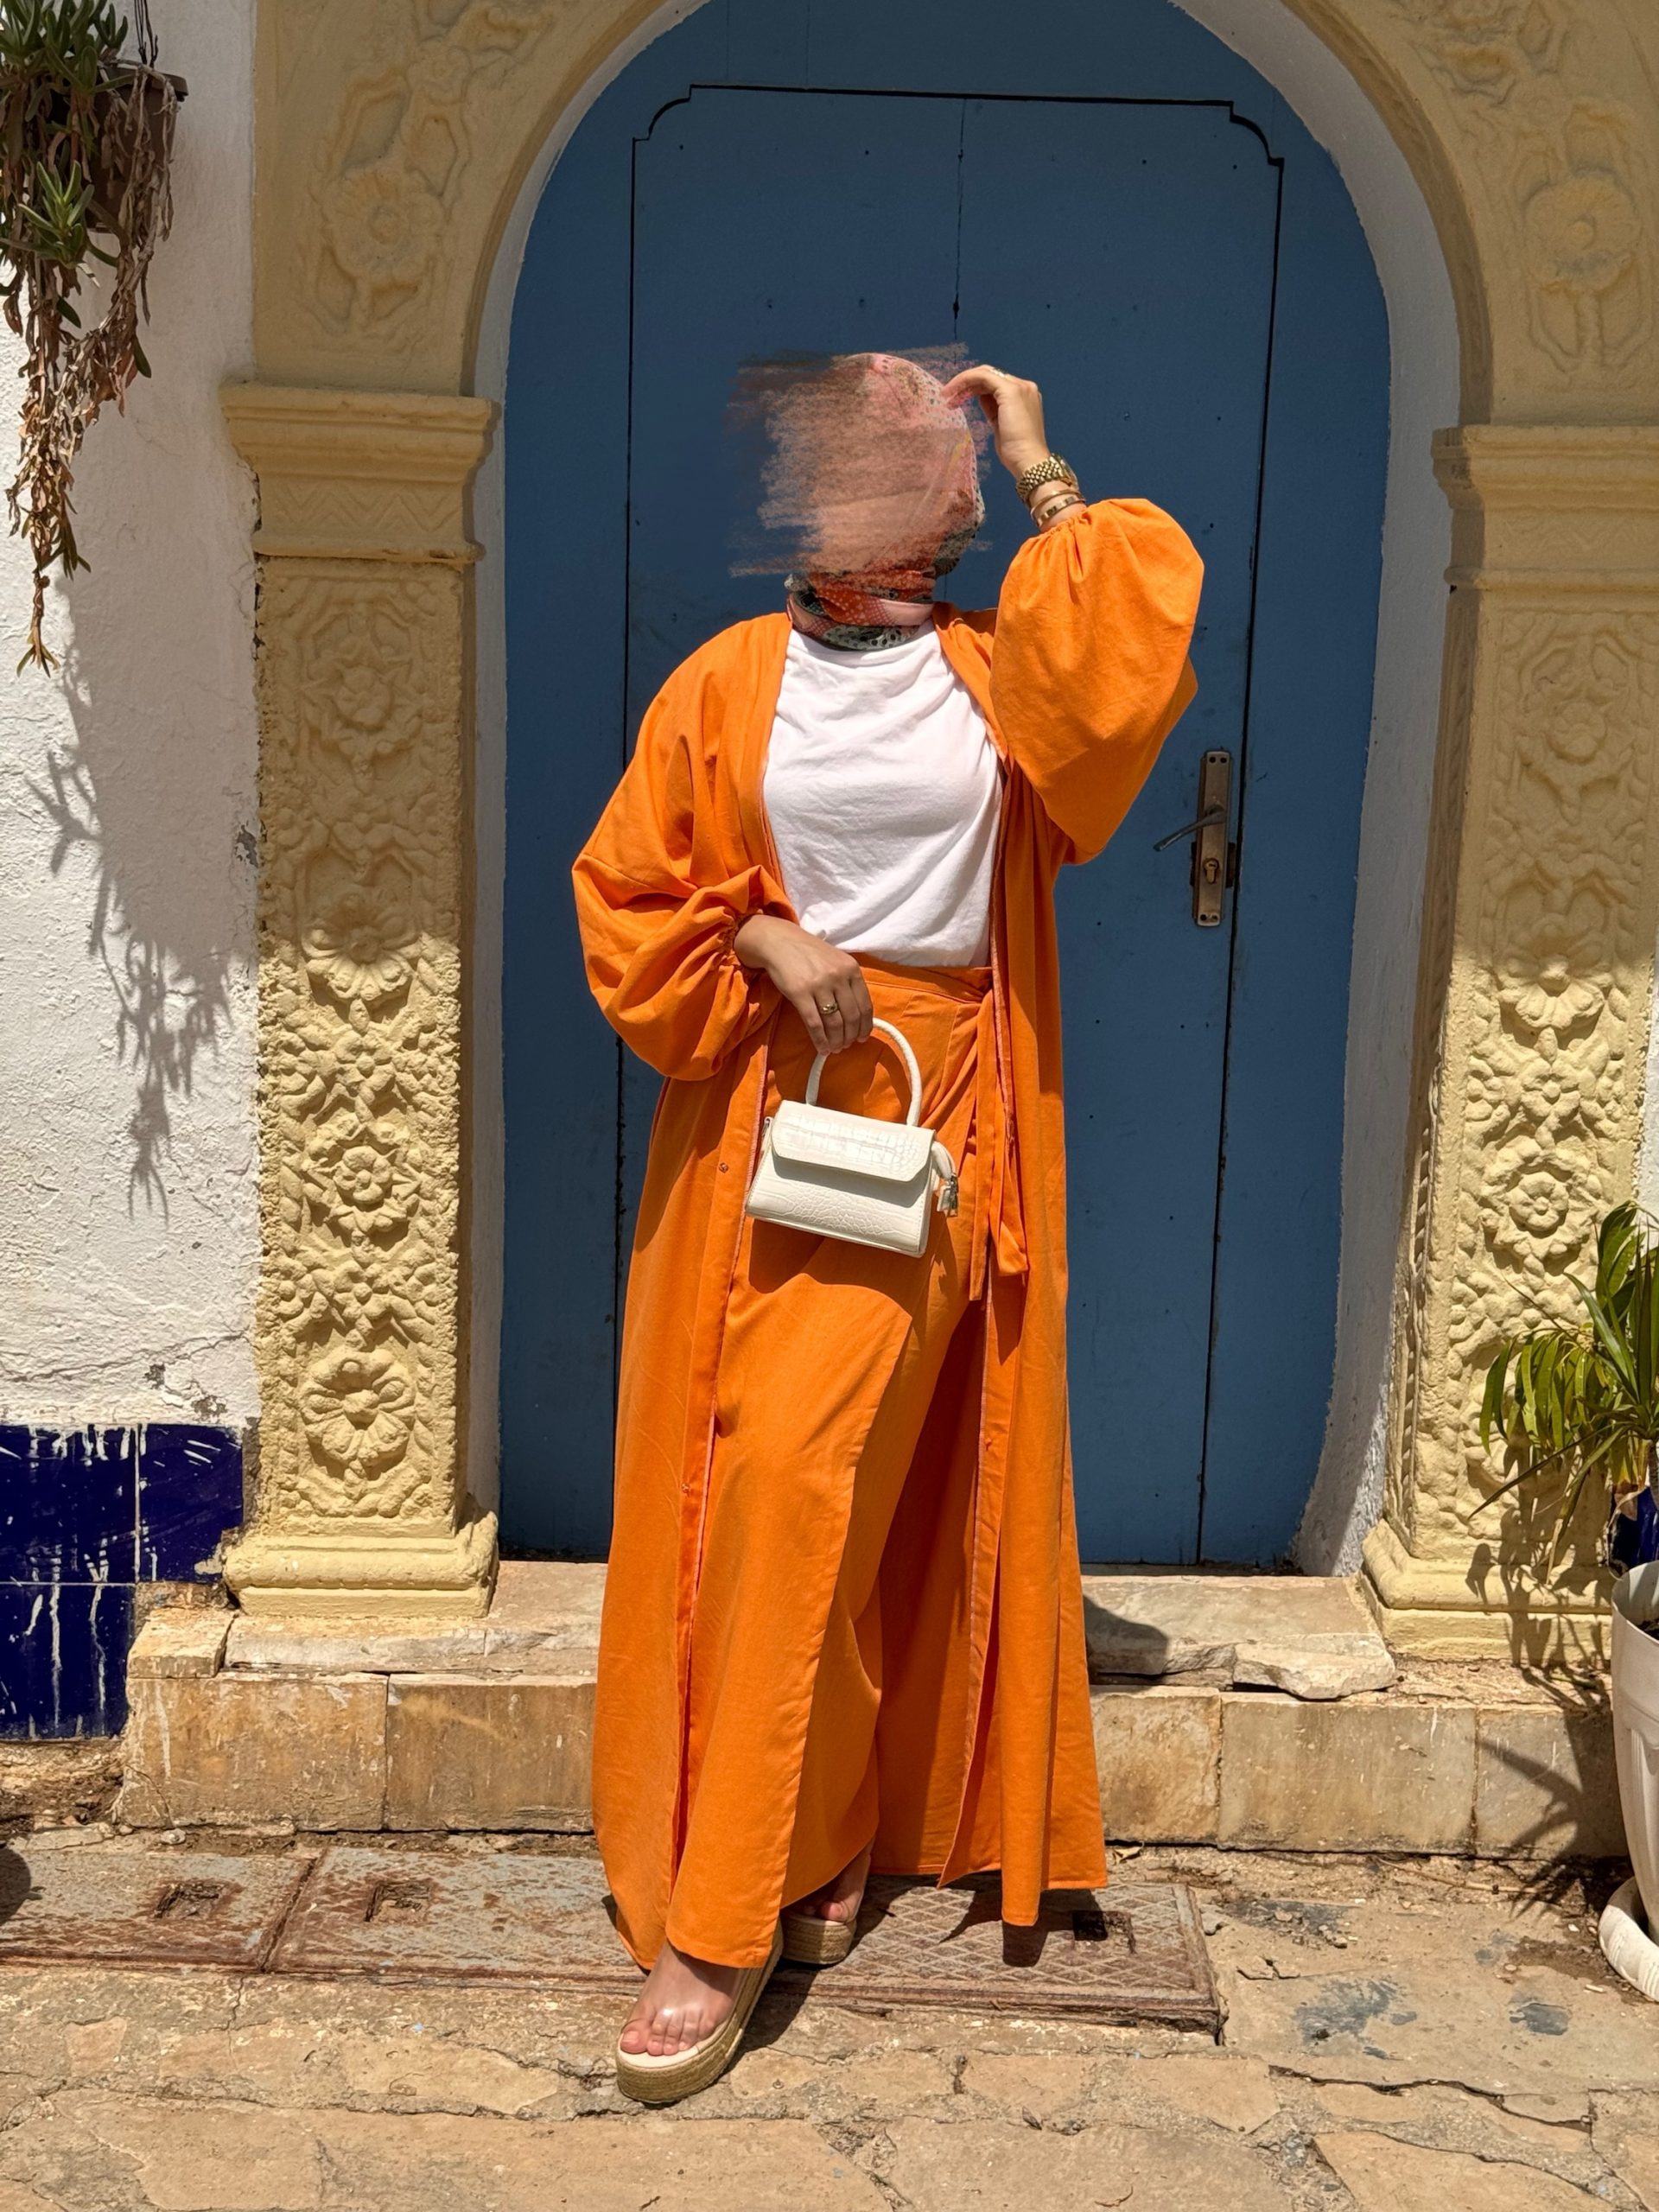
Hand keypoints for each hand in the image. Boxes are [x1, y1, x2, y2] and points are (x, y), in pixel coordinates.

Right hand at [733, 914, 873, 1054]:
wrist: (780, 942)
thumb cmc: (809, 954)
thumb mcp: (836, 961)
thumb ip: (848, 982)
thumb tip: (857, 1015)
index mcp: (851, 968)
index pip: (865, 1004)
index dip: (865, 1026)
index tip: (862, 1037)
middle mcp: (838, 976)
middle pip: (851, 1016)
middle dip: (851, 1036)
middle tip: (846, 1045)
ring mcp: (819, 985)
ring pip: (834, 1023)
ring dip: (837, 1041)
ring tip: (835, 1048)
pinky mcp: (800, 994)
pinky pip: (815, 1024)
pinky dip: (821, 1040)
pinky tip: (822, 1048)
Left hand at [939, 365, 1049, 483]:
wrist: (1028, 461)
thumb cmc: (1016, 452)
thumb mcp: (1000, 426)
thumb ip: (993, 409)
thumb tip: (981, 398)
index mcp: (1024, 395)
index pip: (995, 383)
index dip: (973, 388)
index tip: (956, 401)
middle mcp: (1024, 387)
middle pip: (989, 376)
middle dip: (966, 384)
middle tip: (947, 397)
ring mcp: (1019, 387)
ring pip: (985, 374)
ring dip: (963, 382)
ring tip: (947, 396)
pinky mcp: (1010, 391)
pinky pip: (983, 377)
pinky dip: (966, 380)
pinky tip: (953, 392)